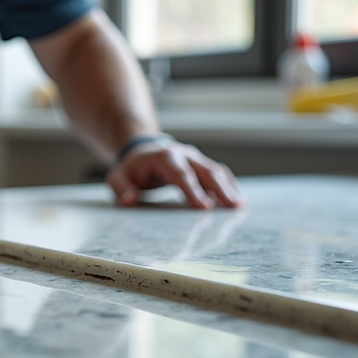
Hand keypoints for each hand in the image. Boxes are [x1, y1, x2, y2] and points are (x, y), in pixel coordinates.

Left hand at [105, 140, 245, 208]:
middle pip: (205, 172)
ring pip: (216, 172)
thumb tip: (129, 201)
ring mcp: (195, 159)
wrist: (141, 150)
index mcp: (164, 157)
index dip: (193, 191)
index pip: (181, 175)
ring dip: (229, 188)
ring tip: (239, 206)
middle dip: (220, 190)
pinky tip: (237, 201)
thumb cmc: (131, 169)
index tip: (205, 207)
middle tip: (232, 207)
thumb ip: (121, 189)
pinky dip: (229, 186)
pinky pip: (219, 174)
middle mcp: (184, 155)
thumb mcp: (117, 177)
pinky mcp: (202, 165)